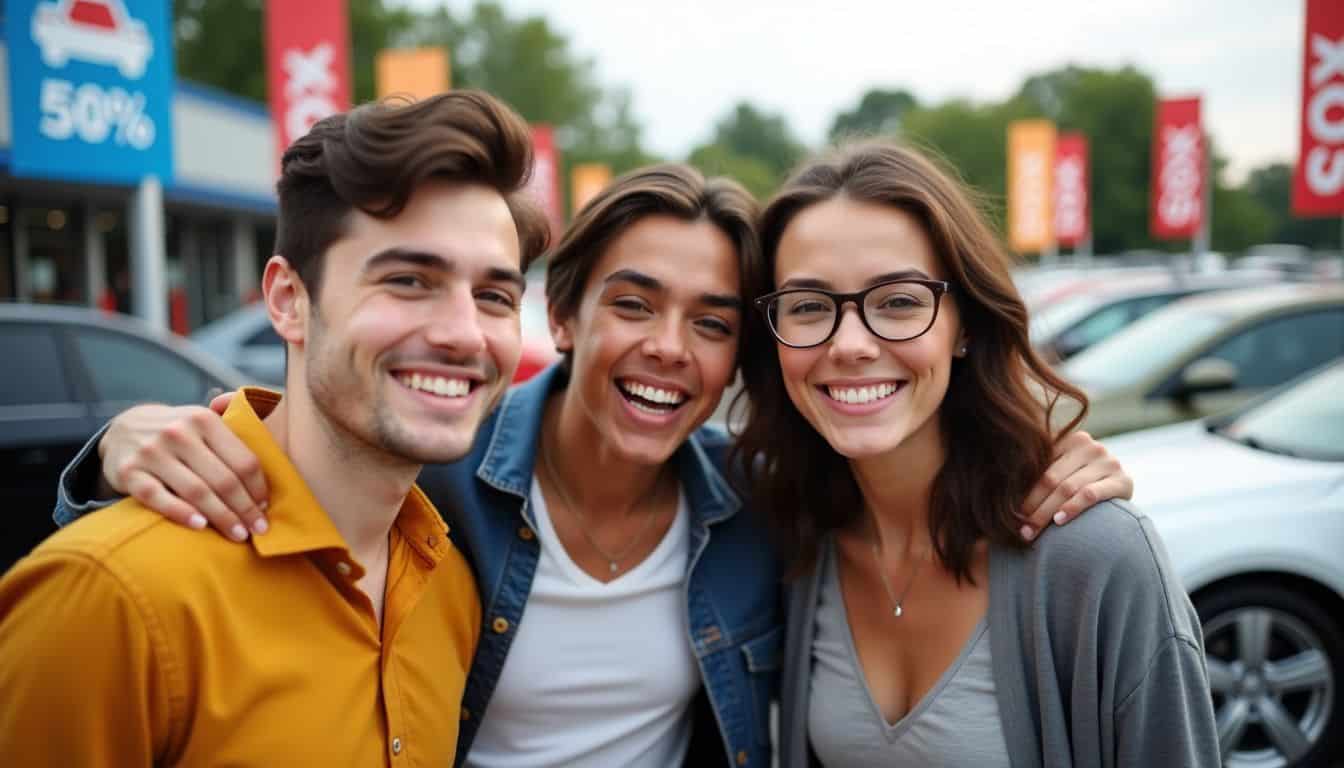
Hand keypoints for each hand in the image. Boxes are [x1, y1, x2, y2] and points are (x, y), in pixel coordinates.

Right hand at [99, 392, 268, 540]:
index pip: (243, 460)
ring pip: (196, 491)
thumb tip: (276, 428)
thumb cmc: (178, 432)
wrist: (122, 429)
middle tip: (258, 529)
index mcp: (204, 420)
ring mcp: (152, 453)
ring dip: (222, 516)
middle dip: (245, 508)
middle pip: (224, 479)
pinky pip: (158, 498)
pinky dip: (181, 513)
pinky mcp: (129, 473)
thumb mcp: (203, 419)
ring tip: (238, 534)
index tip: (266, 507)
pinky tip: (201, 527)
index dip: (259, 488)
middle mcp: (178, 433)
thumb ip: (236, 423)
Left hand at [1018, 430, 1131, 540]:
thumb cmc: (1082, 485)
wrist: (1120, 494)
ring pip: (1068, 488)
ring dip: (1046, 512)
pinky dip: (1072, 508)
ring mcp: (1109, 462)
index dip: (1022, 490)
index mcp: (1071, 439)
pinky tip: (1059, 521)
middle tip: (1018, 527)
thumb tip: (998, 490)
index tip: (1008, 511)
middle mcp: (1091, 446)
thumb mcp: (1062, 472)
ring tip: (1031, 530)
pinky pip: (1091, 495)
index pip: (1040, 466)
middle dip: (1032, 506)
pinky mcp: (1123, 481)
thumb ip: (1041, 473)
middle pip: (1051, 479)